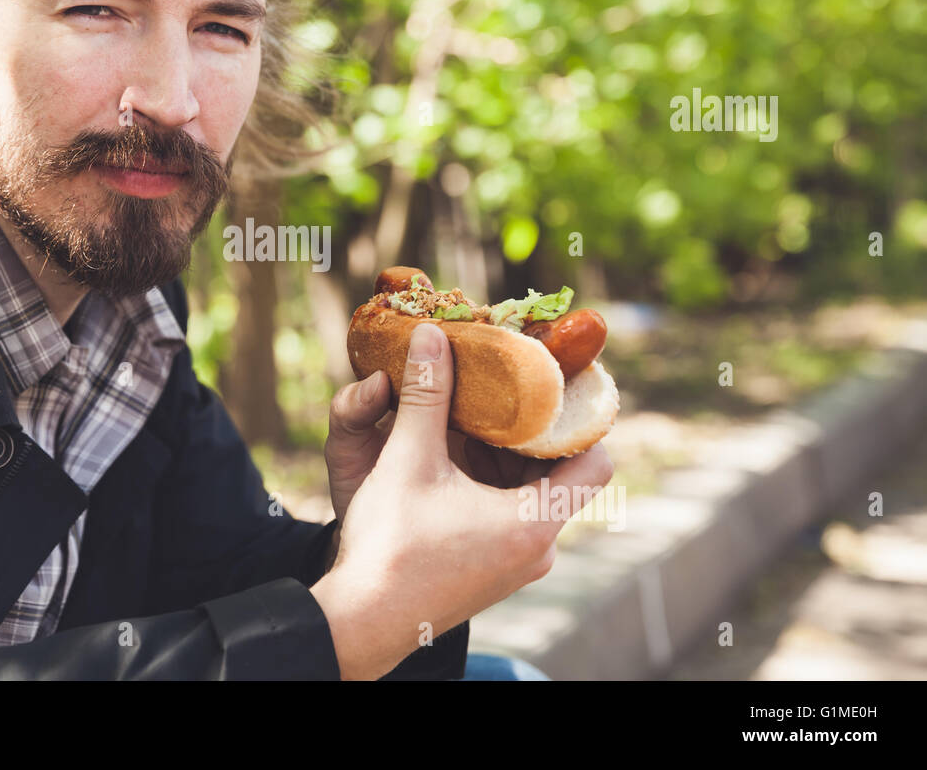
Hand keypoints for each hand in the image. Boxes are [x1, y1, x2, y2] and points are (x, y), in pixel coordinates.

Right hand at [311, 321, 613, 677]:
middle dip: (531, 430)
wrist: (361, 621)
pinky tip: (453, 463)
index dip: (582, 420)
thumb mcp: (407, 459)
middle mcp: (537, 549)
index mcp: (534, 521)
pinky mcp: (492, 573)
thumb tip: (432, 336)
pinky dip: (491, 485)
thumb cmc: (389, 546)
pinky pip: (510, 516)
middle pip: (560, 473)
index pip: (596, 461)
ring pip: (532, 495)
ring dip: (506, 457)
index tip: (555, 388)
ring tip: (473, 420)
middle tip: (506, 390)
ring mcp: (516, 566)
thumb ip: (426, 394)